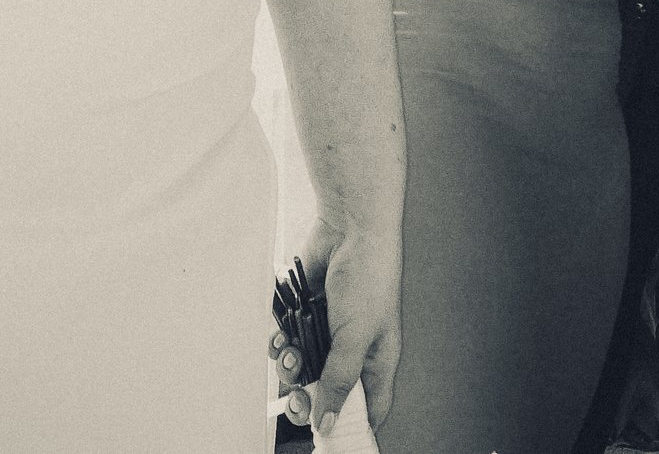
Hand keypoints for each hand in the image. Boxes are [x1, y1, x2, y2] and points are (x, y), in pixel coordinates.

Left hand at [288, 212, 399, 435]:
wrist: (348, 225)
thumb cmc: (369, 275)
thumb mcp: (355, 336)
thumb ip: (340, 380)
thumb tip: (328, 421)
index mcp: (377, 360)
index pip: (367, 408)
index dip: (349, 425)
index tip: (325, 434)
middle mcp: (354, 349)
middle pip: (327, 392)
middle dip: (307, 397)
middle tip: (294, 398)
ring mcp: (330, 331)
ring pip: (303, 366)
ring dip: (290, 363)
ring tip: (289, 351)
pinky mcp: (309, 313)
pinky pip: (289, 339)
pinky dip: (281, 339)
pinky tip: (281, 333)